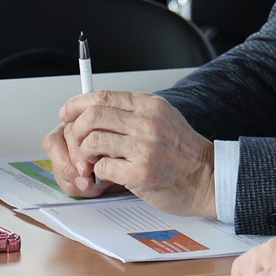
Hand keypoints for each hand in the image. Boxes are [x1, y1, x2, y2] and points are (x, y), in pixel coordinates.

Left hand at [55, 91, 216, 215]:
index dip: (77, 105)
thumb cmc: (183, 153)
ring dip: (84, 154)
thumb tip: (93, 108)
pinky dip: (98, 172)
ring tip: (92, 162)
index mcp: (150, 106)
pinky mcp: (140, 172)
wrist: (209, 178)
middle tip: (77, 143)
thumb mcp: (163, 119)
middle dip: (76, 130)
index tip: (66, 113)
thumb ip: (133, 112)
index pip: (102, 96)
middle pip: (92, 116)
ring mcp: (144, 147)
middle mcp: (147, 122)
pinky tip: (107, 175)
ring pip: (92, 141)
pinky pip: (102, 167)